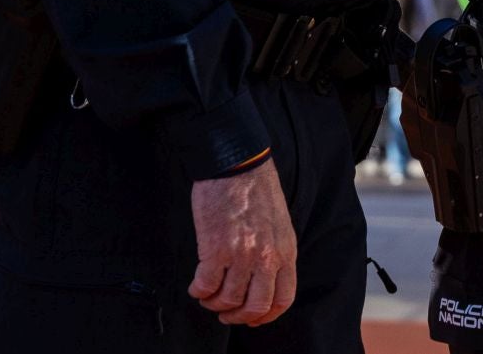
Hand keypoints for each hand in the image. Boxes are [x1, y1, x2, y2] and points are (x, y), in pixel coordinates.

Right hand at [187, 160, 297, 326]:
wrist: (237, 164)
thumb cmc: (256, 189)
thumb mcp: (279, 223)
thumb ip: (275, 252)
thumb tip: (263, 280)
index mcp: (285, 251)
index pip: (283, 298)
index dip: (266, 315)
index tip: (252, 318)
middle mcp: (267, 257)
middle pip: (256, 306)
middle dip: (238, 316)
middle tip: (225, 313)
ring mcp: (242, 254)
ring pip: (228, 299)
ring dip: (214, 303)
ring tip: (208, 295)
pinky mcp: (216, 248)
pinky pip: (205, 285)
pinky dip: (199, 291)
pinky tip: (196, 285)